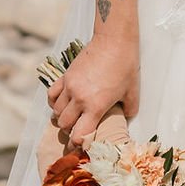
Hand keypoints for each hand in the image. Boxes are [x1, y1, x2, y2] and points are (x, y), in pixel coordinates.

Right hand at [49, 31, 137, 145]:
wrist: (114, 40)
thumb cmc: (125, 65)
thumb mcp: (133, 91)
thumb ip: (130, 109)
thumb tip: (126, 118)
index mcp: (96, 106)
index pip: (78, 135)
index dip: (78, 144)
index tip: (82, 146)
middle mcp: (79, 98)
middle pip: (64, 125)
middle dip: (69, 132)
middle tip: (77, 132)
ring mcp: (70, 86)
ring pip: (56, 112)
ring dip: (62, 118)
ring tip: (71, 117)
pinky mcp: (66, 75)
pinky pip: (51, 94)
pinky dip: (53, 102)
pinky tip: (62, 103)